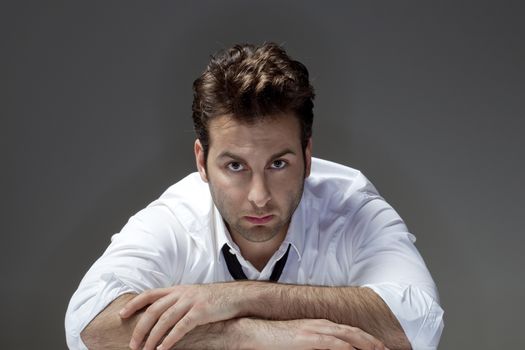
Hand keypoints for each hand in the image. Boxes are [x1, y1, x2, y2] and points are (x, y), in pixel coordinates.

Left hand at [119, 283, 244, 349]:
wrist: (235, 296)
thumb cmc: (213, 299)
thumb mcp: (192, 295)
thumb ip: (176, 301)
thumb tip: (160, 313)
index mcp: (176, 289)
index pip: (149, 294)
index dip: (134, 303)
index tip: (122, 314)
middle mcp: (181, 293)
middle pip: (153, 310)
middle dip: (140, 328)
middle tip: (133, 344)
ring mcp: (190, 302)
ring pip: (164, 320)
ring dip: (152, 337)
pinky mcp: (200, 312)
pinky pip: (181, 327)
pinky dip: (170, 339)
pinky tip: (163, 349)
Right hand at [244, 318, 388, 349]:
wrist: (256, 332)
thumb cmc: (276, 339)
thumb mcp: (300, 342)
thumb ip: (317, 345)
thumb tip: (331, 349)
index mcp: (320, 325)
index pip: (348, 331)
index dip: (366, 339)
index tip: (379, 347)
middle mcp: (321, 325)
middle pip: (353, 332)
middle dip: (372, 341)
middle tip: (387, 349)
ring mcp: (315, 330)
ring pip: (348, 336)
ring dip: (365, 343)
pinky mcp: (308, 337)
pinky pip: (333, 343)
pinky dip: (347, 347)